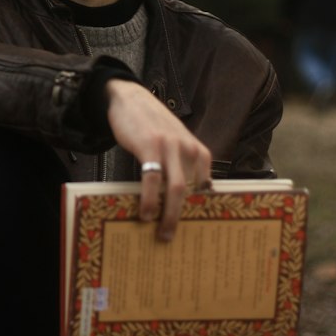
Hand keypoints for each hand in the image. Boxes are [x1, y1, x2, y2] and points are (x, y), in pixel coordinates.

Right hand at [104, 80, 210, 239]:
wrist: (130, 98)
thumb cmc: (152, 125)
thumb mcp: (175, 142)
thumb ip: (180, 164)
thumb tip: (178, 200)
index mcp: (198, 151)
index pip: (206, 187)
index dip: (200, 210)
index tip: (194, 229)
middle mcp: (188, 149)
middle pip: (190, 191)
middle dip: (182, 217)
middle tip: (172, 236)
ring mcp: (170, 146)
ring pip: (175, 188)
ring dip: (169, 214)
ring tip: (160, 232)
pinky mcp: (150, 145)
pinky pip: (152, 178)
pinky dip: (150, 199)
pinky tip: (145, 212)